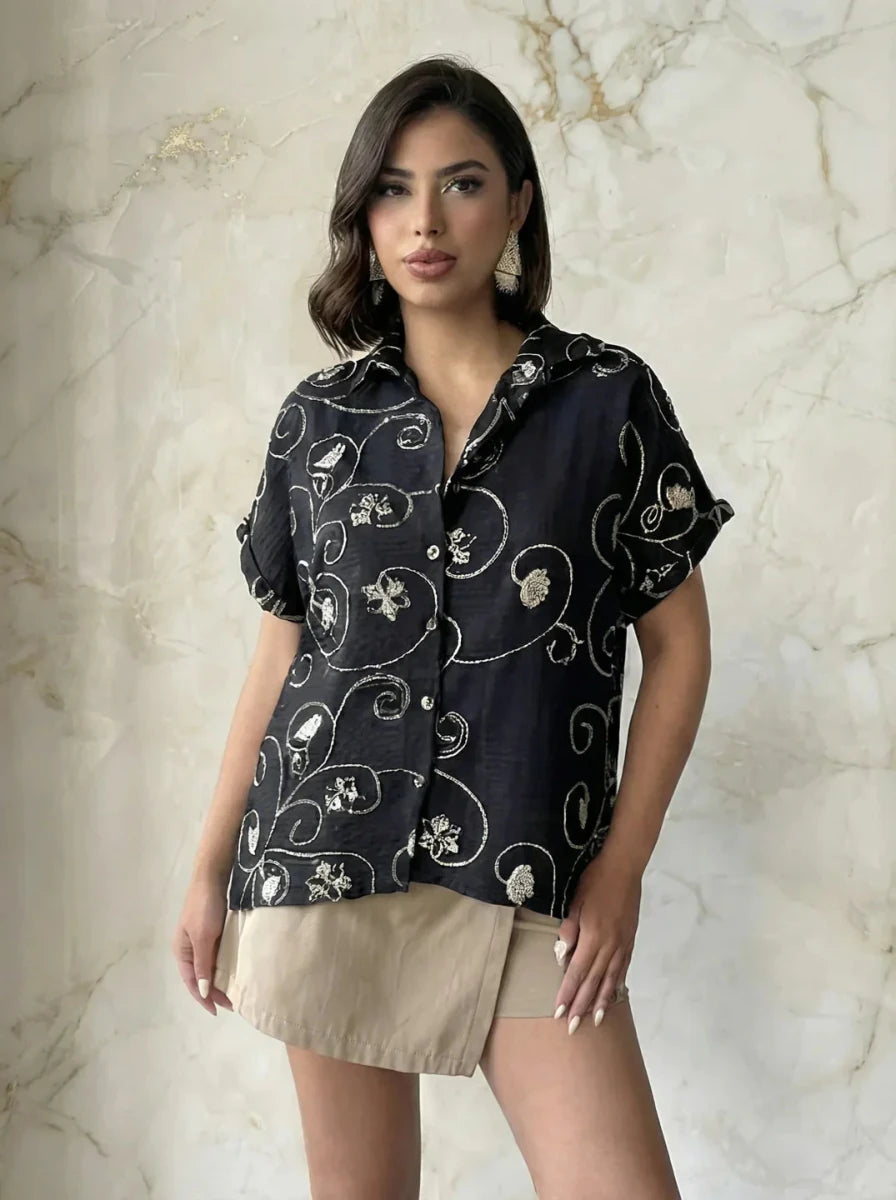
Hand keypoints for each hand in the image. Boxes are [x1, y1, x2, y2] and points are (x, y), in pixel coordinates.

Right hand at [171, 876, 233, 1015]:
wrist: (213, 876)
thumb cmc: (205, 906)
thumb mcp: (203, 937)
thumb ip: (203, 964)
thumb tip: (203, 991)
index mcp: (182, 950)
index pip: (192, 982)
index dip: (203, 998)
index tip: (218, 1010)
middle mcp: (189, 947)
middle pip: (200, 976)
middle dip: (212, 992)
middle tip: (232, 1003)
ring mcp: (200, 938)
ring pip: (209, 966)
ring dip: (218, 979)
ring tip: (233, 992)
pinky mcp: (212, 930)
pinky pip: (217, 954)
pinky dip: (223, 965)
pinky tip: (234, 970)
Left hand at [552, 853, 641, 1033]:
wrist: (624, 867)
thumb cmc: (595, 880)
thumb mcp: (576, 901)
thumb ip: (570, 928)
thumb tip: (562, 955)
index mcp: (593, 936)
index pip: (577, 972)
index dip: (568, 994)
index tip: (559, 1012)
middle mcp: (610, 945)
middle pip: (593, 981)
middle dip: (582, 1006)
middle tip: (573, 1028)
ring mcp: (622, 944)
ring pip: (610, 979)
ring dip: (601, 1001)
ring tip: (595, 1021)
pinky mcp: (630, 939)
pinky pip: (623, 967)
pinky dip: (617, 984)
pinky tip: (614, 995)